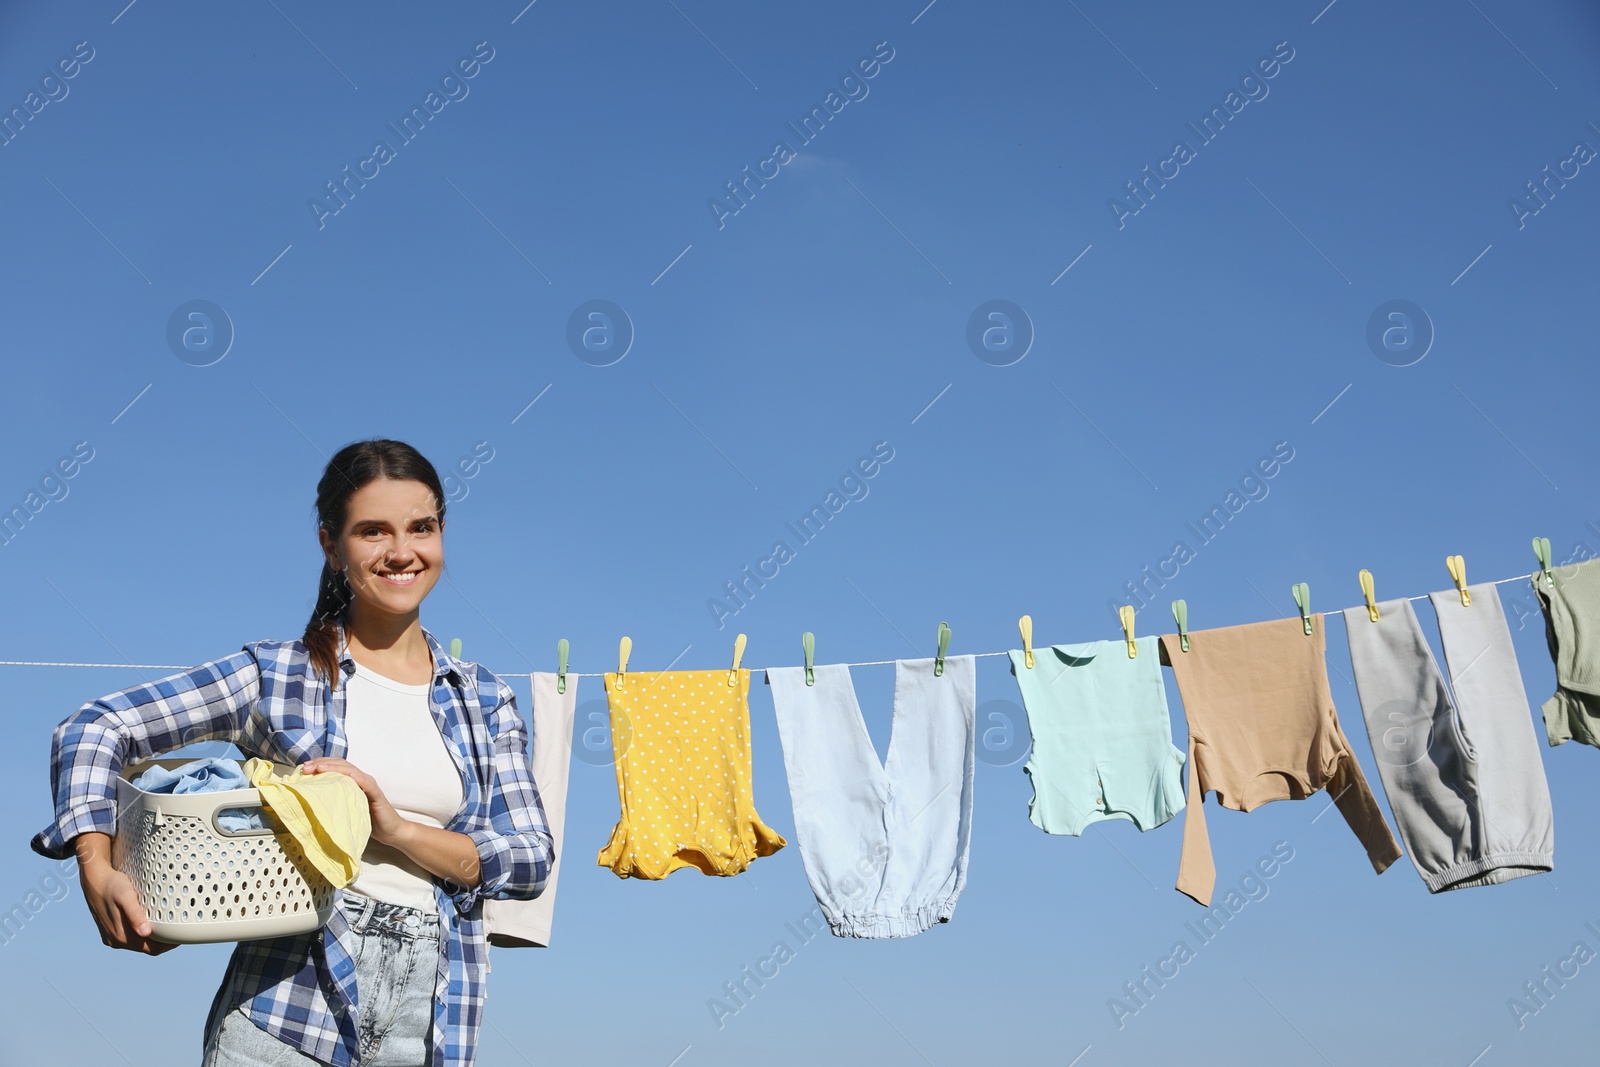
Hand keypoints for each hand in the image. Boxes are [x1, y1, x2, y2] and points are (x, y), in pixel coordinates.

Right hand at [75, 833, 177, 954]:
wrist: (94, 880)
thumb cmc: (113, 885)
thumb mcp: (126, 896)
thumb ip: (135, 914)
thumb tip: (146, 932)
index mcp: (120, 936)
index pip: (152, 949)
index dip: (168, 945)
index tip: (182, 936)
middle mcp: (115, 940)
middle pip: (147, 948)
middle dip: (163, 942)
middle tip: (179, 930)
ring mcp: (112, 937)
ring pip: (139, 944)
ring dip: (153, 938)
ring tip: (168, 926)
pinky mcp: (109, 932)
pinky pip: (130, 938)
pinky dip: (142, 934)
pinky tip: (151, 923)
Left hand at [300, 757, 407, 847]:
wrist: (391, 831)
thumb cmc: (368, 822)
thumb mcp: (346, 809)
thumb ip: (334, 801)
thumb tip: (309, 802)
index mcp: (353, 782)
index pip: (335, 766)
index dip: (319, 764)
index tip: (303, 768)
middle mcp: (361, 779)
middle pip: (341, 764)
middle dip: (321, 763)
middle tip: (305, 767)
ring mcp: (369, 785)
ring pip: (350, 770)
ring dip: (334, 767)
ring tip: (318, 768)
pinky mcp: (376, 794)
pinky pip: (365, 783)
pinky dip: (355, 777)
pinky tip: (345, 775)